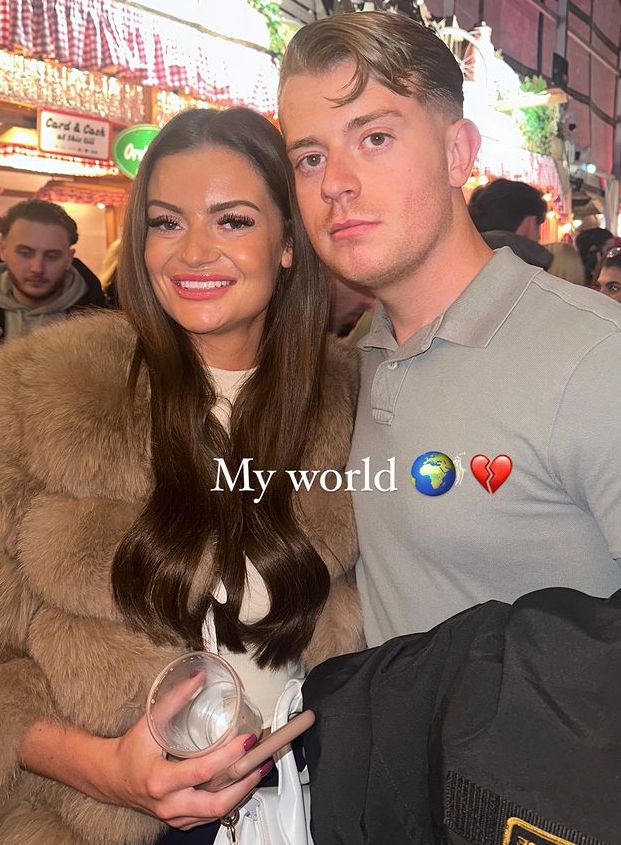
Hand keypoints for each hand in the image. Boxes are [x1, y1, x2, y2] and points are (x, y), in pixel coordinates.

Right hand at [20, 715, 262, 831]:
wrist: (112, 779)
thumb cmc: (130, 752)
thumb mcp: (149, 723)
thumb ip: (174, 700)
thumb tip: (197, 678)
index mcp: (160, 780)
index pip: (202, 771)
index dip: (228, 756)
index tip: (247, 740)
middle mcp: (169, 804)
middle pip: (216, 803)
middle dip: (244, 783)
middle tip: (261, 761)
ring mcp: (175, 816)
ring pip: (216, 813)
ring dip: (241, 792)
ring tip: (258, 769)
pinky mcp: (181, 820)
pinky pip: (209, 816)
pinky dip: (229, 800)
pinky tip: (241, 782)